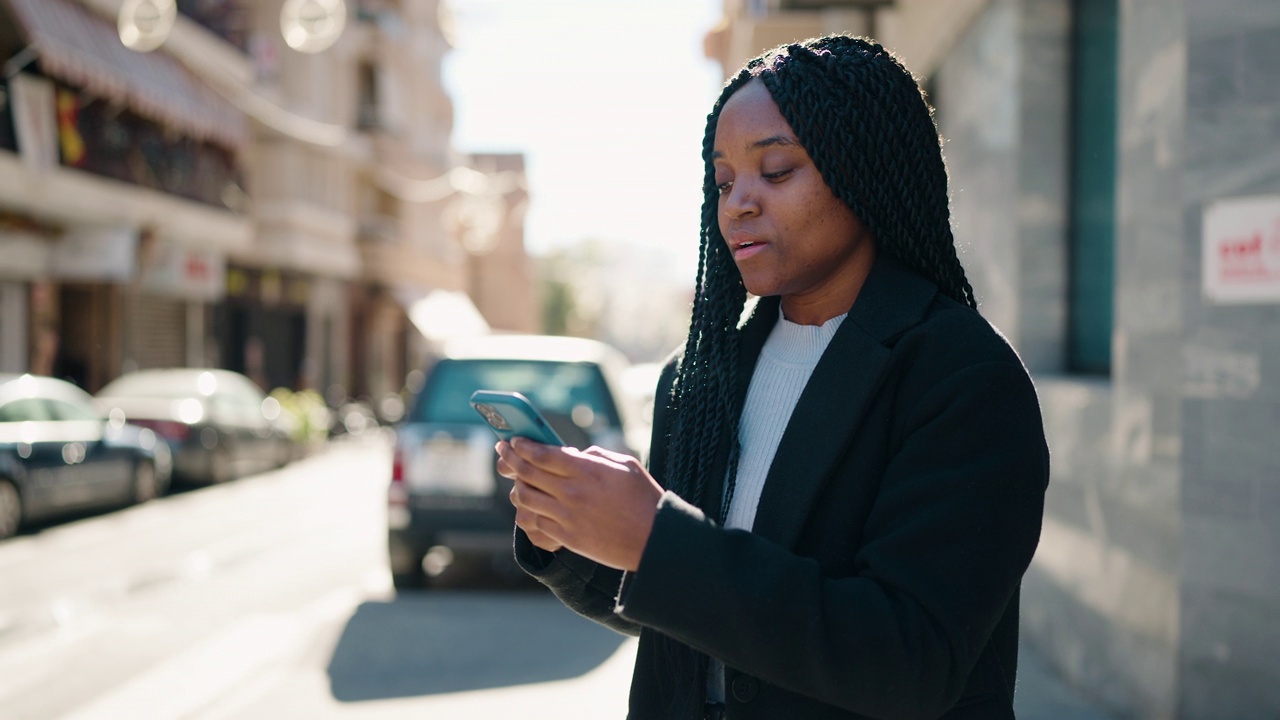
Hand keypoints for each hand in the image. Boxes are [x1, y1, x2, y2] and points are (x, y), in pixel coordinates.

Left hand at [498, 438, 662, 571]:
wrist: (653, 540)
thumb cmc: (643, 498)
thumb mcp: (625, 465)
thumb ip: (595, 456)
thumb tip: (572, 454)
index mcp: (587, 470)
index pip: (542, 454)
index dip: (523, 445)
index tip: (515, 440)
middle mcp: (572, 492)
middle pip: (527, 472)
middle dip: (510, 458)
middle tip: (502, 451)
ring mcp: (567, 517)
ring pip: (525, 498)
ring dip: (516, 486)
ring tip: (515, 479)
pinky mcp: (567, 537)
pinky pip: (535, 522)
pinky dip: (527, 511)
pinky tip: (528, 505)